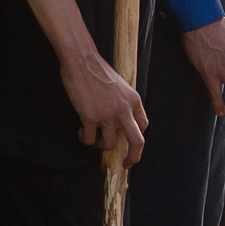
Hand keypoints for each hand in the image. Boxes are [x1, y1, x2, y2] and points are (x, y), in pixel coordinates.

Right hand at [58, 45, 148, 162]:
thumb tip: (123, 120)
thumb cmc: (99, 72)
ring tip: (92, 138)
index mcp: (134, 101)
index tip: (129, 144)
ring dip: (99, 145)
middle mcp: (124, 110)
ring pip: (108, 144)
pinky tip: (80, 132)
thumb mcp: (122, 86)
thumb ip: (125, 103)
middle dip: (133, 157)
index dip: (137, 137)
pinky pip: (89, 139)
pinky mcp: (90, 117)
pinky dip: (84, 139)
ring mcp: (107, 115)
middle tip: (126, 164)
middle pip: (137, 141)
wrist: (82, 61)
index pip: (144, 126)